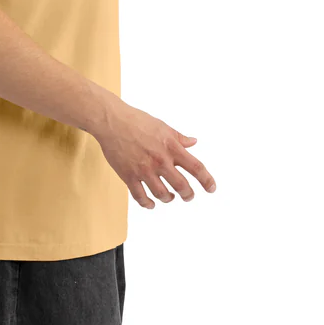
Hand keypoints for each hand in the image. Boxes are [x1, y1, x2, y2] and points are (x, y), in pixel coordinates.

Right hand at [93, 102, 215, 208]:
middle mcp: (160, 161)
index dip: (206, 180)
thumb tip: (193, 142)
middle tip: (188, 196)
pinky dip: (148, 203)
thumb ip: (179, 138)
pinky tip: (151, 204)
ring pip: (162, 194)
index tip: (211, 189)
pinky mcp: (129, 176)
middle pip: (181, 186)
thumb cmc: (136, 121)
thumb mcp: (163, 126)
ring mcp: (144, 170)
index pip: (196, 167)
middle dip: (188, 195)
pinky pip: (140, 197)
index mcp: (171, 147)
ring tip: (170, 197)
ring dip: (168, 198)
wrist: (112, 122)